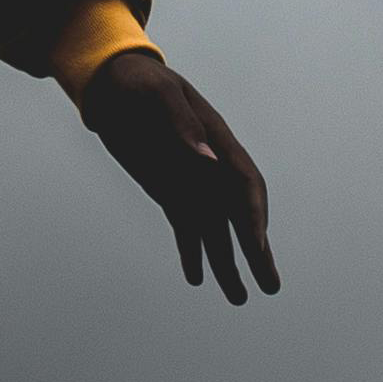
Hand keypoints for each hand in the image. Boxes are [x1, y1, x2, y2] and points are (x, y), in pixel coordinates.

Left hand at [80, 50, 278, 305]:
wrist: (113, 85)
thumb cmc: (140, 83)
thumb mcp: (158, 97)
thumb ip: (181, 127)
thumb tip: (207, 161)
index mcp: (218, 142)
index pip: (245, 185)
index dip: (253, 216)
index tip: (257, 246)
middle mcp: (211, 169)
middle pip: (239, 216)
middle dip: (255, 251)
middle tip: (269, 286)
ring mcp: (191, 182)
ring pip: (214, 230)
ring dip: (226, 263)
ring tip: (238, 298)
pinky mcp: (169, 192)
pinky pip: (185, 228)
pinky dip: (191, 253)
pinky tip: (196, 278)